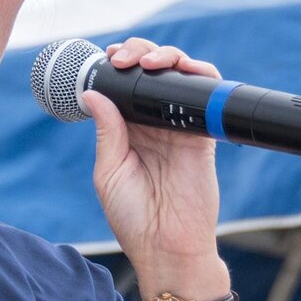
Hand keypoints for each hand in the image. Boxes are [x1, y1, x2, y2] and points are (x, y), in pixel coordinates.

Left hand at [83, 38, 225, 282]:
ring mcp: (180, 128)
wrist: (167, 246)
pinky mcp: (204, 136)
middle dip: (137, 53)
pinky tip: (180, 69)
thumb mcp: (109, 171)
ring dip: (166, 57)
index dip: (117, 66)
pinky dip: (199, 74)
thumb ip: (107, 131)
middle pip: (151, 74)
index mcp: (128, 132)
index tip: (105, 58)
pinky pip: (207, 97)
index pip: (124, 87)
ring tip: (148, 62)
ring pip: (179, 77)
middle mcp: (155, 125)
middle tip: (122, 59)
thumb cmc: (134, 218)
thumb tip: (93, 93)